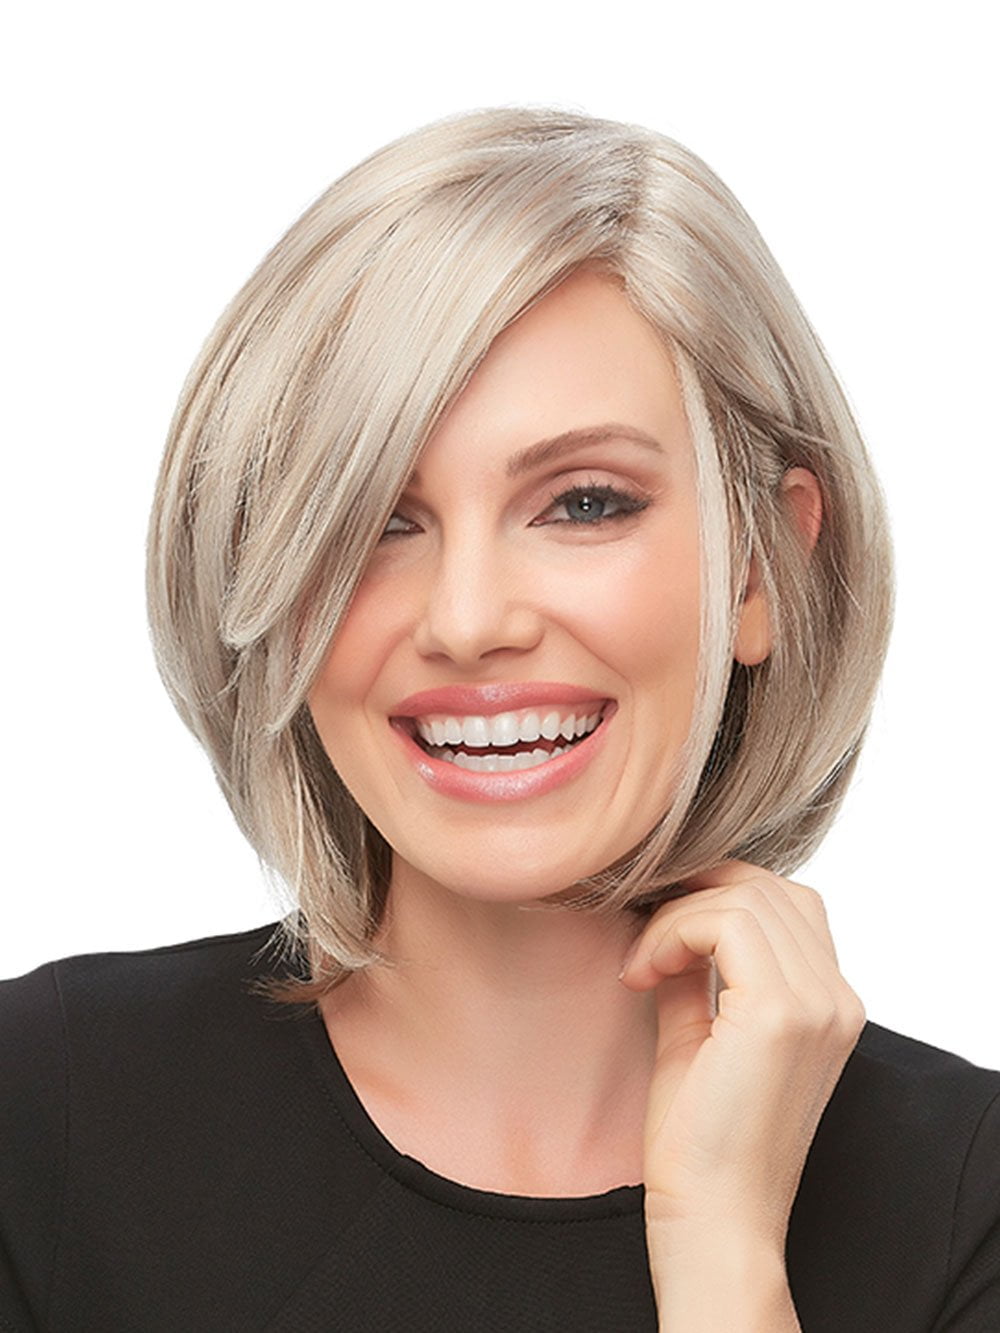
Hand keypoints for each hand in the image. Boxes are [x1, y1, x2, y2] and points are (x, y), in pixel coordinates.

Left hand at [619, 860, 864, 1280]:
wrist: (714, 1218)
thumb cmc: (702, 1141)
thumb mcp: (699, 1032)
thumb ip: (696, 971)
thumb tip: (667, 919)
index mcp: (829, 1003)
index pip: (784, 901)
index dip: (714, 894)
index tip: (656, 925)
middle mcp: (837, 997)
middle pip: (766, 887)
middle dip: (693, 894)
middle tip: (641, 935)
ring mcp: (818, 1003)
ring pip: (744, 896)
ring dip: (675, 917)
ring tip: (641, 966)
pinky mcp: (782, 1013)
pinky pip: (725, 922)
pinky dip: (673, 931)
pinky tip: (643, 972)